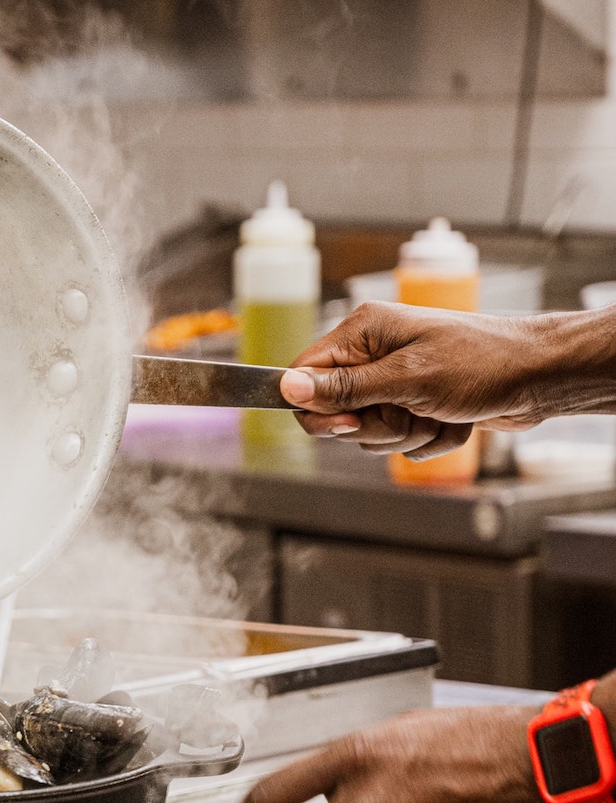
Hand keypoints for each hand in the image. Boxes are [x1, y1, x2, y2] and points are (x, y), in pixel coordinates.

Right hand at [279, 303, 577, 459]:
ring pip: (370, 434)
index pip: (305, 377)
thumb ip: (344, 388)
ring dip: (408, 435)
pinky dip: (429, 440)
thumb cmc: (483, 364)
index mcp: (363, 333)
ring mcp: (396, 382)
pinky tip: (454, 420)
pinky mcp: (416, 405)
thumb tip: (286, 388)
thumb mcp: (407, 378)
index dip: (319, 409)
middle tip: (410, 412)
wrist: (543, 377)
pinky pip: (401, 442)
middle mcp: (374, 355)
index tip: (350, 423)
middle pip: (337, 413)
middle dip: (377, 426)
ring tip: (440, 413)